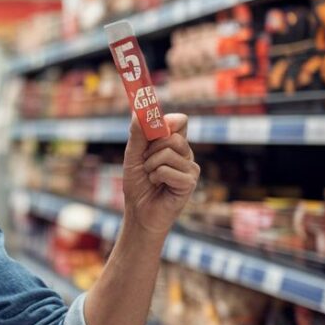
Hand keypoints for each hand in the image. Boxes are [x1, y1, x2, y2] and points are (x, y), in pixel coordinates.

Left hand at [122, 113, 198, 235]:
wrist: (139, 212)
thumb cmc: (138, 184)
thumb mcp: (133, 156)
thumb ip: (137, 135)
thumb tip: (137, 112)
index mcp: (174, 144)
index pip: (180, 121)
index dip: (167, 120)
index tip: (153, 125)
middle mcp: (185, 154)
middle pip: (172, 136)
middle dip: (151, 149)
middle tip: (146, 163)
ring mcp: (190, 168)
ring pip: (167, 152)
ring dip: (150, 166)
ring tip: (151, 177)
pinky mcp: (190, 182)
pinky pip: (167, 170)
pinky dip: (156, 177)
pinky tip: (158, 185)